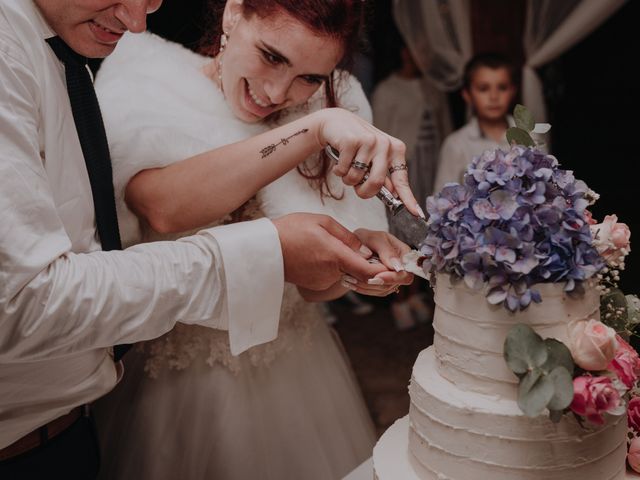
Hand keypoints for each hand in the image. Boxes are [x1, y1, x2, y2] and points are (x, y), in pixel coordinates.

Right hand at [272, 213, 388, 290]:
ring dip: (346, 263)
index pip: (369, 272)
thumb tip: (367, 251)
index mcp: (335, 256)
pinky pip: (333, 276)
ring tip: (328, 246)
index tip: (394, 268)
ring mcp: (322, 281)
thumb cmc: (290, 231)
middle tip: (361, 248)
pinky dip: (333, 267)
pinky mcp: (315, 285)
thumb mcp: (322, 222)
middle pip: (359, 272)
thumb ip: (348, 237)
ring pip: (346, 273)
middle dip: (365, 263)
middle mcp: (331, 273)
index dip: (385, 272)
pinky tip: (319, 254)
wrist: (263, 249)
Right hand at [311, 108, 423, 217]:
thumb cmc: (357, 145)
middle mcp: (385, 144)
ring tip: (348, 167)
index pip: (402, 180)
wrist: (336, 123)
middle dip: (364, 192)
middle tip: (358, 188)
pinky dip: (338, 171)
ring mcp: (368, 141)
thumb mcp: (374, 159)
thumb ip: (383, 175)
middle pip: (377, 183)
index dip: (408, 198)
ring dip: (348, 179)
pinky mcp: (351, 141)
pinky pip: (343, 170)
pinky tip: (340, 159)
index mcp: (395, 150)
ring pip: (356, 178)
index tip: (416, 213)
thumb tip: (393, 195)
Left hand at [339, 229, 413, 296]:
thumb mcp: (375, 239)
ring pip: (385, 289)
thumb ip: (386, 250)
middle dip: (378, 283)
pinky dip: (364, 288)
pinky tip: (352, 282)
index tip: (377, 276)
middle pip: (396, 283)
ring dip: (367, 286)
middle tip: (359, 278)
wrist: (354, 245)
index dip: (394, 277)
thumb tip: (396, 266)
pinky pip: (377, 291)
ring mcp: (393, 277)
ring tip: (350, 279)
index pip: (406, 272)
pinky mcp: (383, 284)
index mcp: (404, 254)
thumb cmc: (366, 238)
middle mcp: (401, 267)